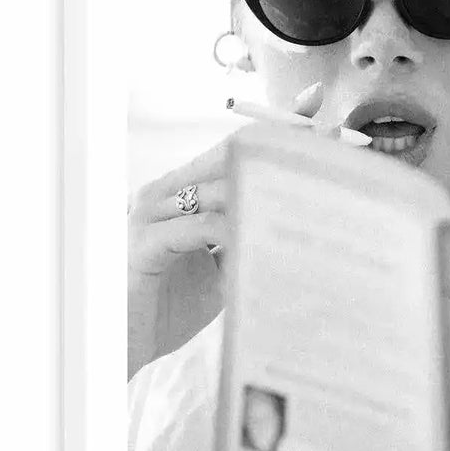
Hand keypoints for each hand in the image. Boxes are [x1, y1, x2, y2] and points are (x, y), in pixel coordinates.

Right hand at [127, 82, 335, 378]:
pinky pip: (198, 227)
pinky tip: (264, 238)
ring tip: (312, 192)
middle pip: (230, 154)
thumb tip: (299, 223)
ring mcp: (150, 213)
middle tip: (328, 144)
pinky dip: (233, 230)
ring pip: (217, 187)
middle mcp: (165, 192)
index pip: (234, 146)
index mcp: (182, 191)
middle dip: (282, 149)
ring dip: (265, 189)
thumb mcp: (217, 268)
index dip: (275, 123)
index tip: (315, 102)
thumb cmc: (165, 307)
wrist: (121, 348)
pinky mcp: (143, 242)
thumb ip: (246, 240)